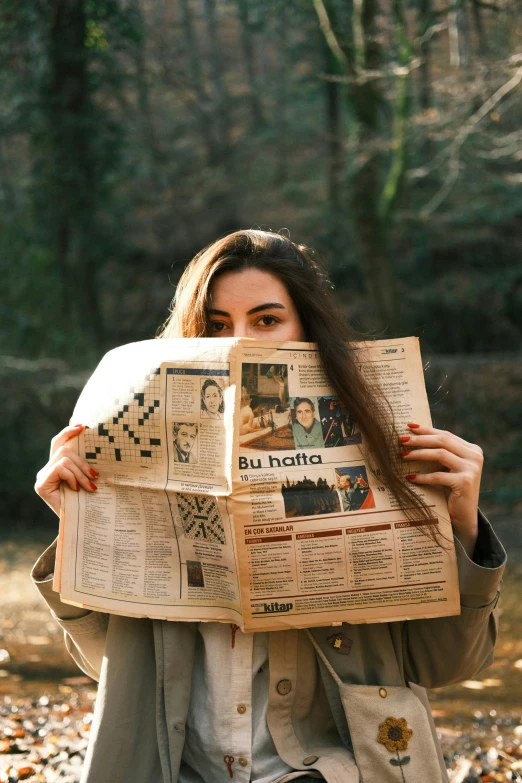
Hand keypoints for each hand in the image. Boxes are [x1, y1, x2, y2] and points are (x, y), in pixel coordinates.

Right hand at [35, 425, 97, 515]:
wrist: (78, 524)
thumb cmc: (85, 503)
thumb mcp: (86, 480)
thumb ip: (84, 466)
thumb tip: (98, 447)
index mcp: (56, 466)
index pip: (58, 443)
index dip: (68, 432)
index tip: (83, 426)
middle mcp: (46, 469)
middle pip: (64, 451)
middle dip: (83, 463)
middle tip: (96, 476)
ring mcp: (42, 477)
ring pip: (64, 459)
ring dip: (81, 473)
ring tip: (90, 487)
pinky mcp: (41, 484)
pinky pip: (60, 469)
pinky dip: (72, 477)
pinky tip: (77, 489)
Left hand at [399, 423, 483, 557]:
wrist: (464, 516)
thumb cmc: (451, 490)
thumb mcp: (448, 468)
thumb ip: (440, 453)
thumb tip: (412, 436)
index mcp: (471, 449)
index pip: (445, 435)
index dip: (426, 430)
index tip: (408, 426)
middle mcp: (475, 456)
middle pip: (443, 441)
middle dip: (420, 439)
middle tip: (401, 440)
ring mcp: (472, 469)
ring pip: (440, 454)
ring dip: (418, 454)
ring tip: (402, 455)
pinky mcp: (465, 482)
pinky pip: (438, 475)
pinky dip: (423, 476)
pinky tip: (410, 477)